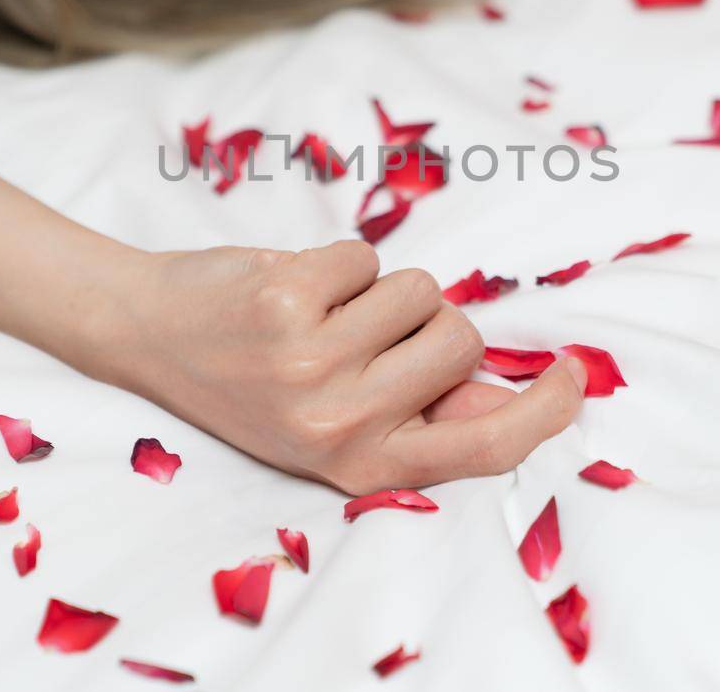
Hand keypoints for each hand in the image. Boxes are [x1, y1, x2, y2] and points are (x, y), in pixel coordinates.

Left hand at [72, 241, 587, 494]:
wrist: (151, 335)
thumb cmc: (253, 382)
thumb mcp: (332, 429)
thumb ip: (420, 419)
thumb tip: (512, 401)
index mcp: (362, 464)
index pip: (485, 449)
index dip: (545, 410)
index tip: (568, 374)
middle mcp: (341, 422)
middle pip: (462, 341)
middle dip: (431, 323)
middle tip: (367, 335)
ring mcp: (313, 361)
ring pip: (420, 290)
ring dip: (381, 291)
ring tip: (322, 314)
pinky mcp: (288, 299)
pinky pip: (366, 256)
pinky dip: (337, 261)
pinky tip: (291, 289)